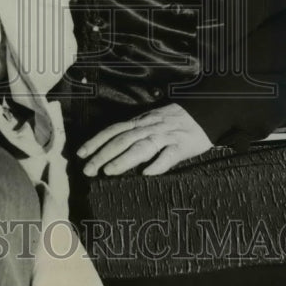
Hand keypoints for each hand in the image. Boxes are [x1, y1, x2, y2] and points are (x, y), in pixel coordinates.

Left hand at [77, 104, 212, 176]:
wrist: (205, 111)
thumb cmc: (174, 120)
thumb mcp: (150, 120)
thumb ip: (134, 132)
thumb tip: (111, 147)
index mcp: (140, 122)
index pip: (113, 130)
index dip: (96, 141)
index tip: (80, 154)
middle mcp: (149, 127)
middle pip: (122, 140)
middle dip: (103, 154)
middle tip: (88, 169)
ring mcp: (165, 136)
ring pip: (142, 147)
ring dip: (124, 159)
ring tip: (109, 171)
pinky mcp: (182, 146)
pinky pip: (169, 155)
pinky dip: (158, 164)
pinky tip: (147, 173)